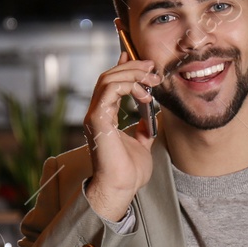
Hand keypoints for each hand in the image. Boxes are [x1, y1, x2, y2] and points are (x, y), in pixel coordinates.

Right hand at [83, 50, 158, 220]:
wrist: (121, 187)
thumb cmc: (128, 172)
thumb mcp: (141, 144)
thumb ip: (142, 129)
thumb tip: (150, 117)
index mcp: (105, 117)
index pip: (110, 83)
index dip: (123, 66)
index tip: (141, 59)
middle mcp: (96, 113)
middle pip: (109, 76)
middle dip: (132, 67)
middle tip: (152, 68)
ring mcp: (94, 115)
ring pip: (107, 79)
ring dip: (132, 74)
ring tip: (151, 79)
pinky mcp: (97, 119)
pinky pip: (108, 90)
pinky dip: (127, 86)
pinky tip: (143, 94)